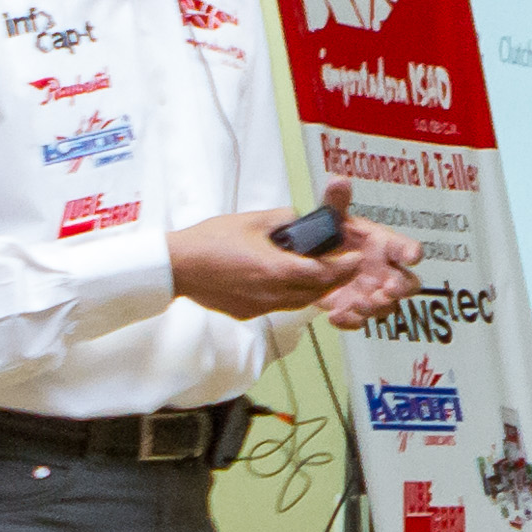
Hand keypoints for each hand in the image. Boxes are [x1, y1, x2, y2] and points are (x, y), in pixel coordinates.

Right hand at [167, 183, 416, 326]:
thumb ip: (283, 218)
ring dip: (312, 290)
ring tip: (318, 274)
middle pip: (315, 292)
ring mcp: (259, 307)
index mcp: (277, 270)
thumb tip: (298, 219)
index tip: (356, 259)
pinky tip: (283, 282)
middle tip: (344, 266)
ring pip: (298, 303)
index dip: (344, 268)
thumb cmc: (210, 240)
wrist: (176, 266)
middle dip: (334, 280)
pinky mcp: (246, 313)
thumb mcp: (253, 220)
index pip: (324, 274)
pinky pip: (276, 306)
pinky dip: (287, 296)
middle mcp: (272, 294)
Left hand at [314, 200, 425, 327]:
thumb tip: (338, 179)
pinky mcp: (356, 309)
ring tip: (358, 303)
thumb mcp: (331, 219)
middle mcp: (385, 271)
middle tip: (388, 288)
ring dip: (375, 307)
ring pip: (387, 306)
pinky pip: (360, 321)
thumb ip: (336, 202)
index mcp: (384, 246)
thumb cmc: (333, 237)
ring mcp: (373, 292)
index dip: (411, 252)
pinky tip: (336, 315)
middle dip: (400, 288)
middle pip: (408, 284)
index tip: (412, 255)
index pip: (406, 248)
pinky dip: (350, 320)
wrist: (312, 260)